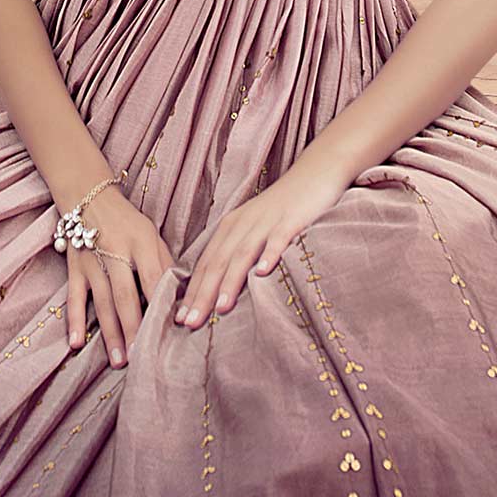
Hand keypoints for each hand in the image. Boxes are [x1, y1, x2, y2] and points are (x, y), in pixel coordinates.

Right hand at [64, 186, 176, 366]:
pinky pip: (74, 298)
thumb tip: (182, 295)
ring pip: (103, 302)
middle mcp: (115, 252)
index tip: (171, 331)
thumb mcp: (151, 234)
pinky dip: (74, 321)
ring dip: (110, 333)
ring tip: (119, 360)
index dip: (161, 304)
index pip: (153, 278)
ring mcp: (92, 261)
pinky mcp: (74, 268)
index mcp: (141, 242)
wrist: (87, 196)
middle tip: (142, 357)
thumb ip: (165, 263)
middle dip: (135, 328)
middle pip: (126, 296)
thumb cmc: (127, 221)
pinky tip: (76, 343)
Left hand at [176, 160, 351, 327]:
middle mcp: (242, 224)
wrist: (315, 173)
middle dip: (203, 294)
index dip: (193, 292)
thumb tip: (223, 290)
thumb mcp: (254, 229)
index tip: (182, 320)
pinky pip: (278, 238)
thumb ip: (239, 253)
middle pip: (218, 262)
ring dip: (230, 281)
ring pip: (243, 253)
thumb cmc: (284, 209)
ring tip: (220, 308)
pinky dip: (269, 254)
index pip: (206, 264)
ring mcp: (266, 221)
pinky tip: (263, 272)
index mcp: (230, 228)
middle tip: (191, 323)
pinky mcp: (291, 218)